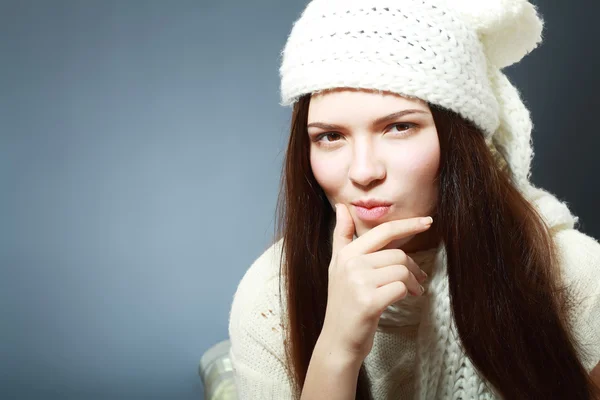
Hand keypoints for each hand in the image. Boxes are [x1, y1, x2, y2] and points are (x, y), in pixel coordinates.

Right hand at [320, 203, 431, 363]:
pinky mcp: (369, 302)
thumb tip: (342, 207)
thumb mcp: (337, 266)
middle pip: (397, 254)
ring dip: (413, 282)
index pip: (382, 232)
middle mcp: (350, 264)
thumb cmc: (343, 303)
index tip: (428, 222)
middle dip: (413, 267)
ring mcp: (358, 283)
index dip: (407, 225)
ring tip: (412, 291)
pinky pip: (400, 287)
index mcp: (345, 253)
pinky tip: (406, 299)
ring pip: (401, 270)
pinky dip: (408, 293)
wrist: (338, 340)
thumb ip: (342, 236)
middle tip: (419, 279)